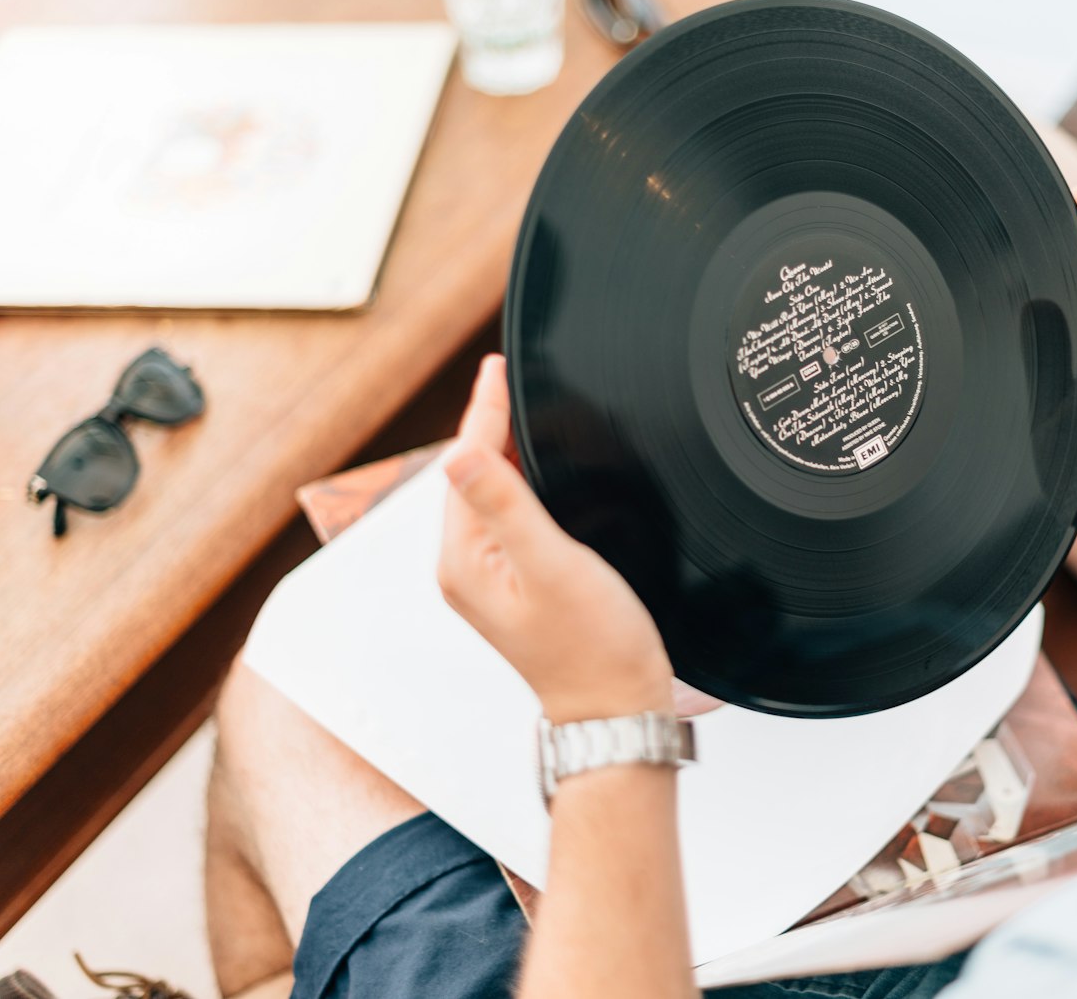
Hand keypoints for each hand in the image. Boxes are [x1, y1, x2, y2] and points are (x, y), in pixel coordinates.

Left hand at [437, 355, 675, 722]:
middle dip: (491, 423)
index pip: (468, 464)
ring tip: (521, 406)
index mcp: (464, 561)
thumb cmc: (593, 649)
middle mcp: (467, 568)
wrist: (617, 709)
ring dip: (507, 451)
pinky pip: (510, 515)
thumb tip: (459, 450)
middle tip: (509, 374)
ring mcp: (490, 578)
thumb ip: (505, 505)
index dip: (485, 411)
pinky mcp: (517, 584)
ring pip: (492, 493)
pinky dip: (522, 481)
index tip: (497, 367)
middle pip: (474, 474)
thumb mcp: (551, 566)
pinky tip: (541, 467)